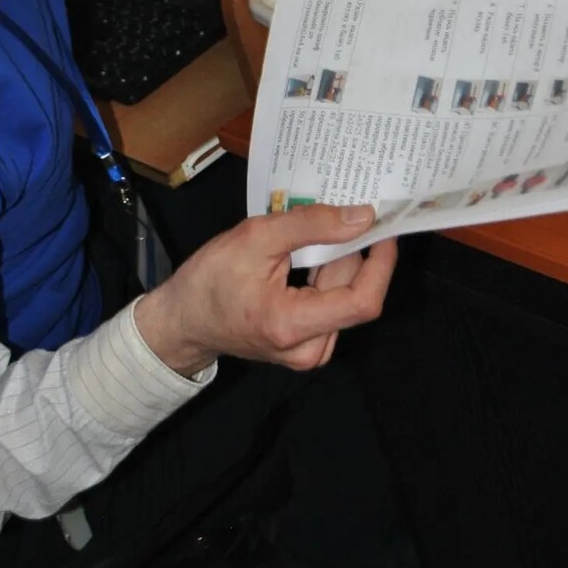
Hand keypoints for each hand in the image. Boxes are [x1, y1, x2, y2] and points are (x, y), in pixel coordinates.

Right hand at [134, 204, 397, 376]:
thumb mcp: (255, 237)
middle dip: (349, 253)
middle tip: (337, 215)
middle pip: (352, 293)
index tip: (384, 228)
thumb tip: (362, 217)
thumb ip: (311, 225)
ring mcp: (309, 353)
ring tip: (309, 236)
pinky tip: (305, 257)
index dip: (381, 263)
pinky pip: (331, 306)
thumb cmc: (211, 279)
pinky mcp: (306, 347)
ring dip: (335, 263)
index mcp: (293, 326)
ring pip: (343, 298)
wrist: (183, 320)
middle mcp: (309, 350)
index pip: (361, 301)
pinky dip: (325, 277)